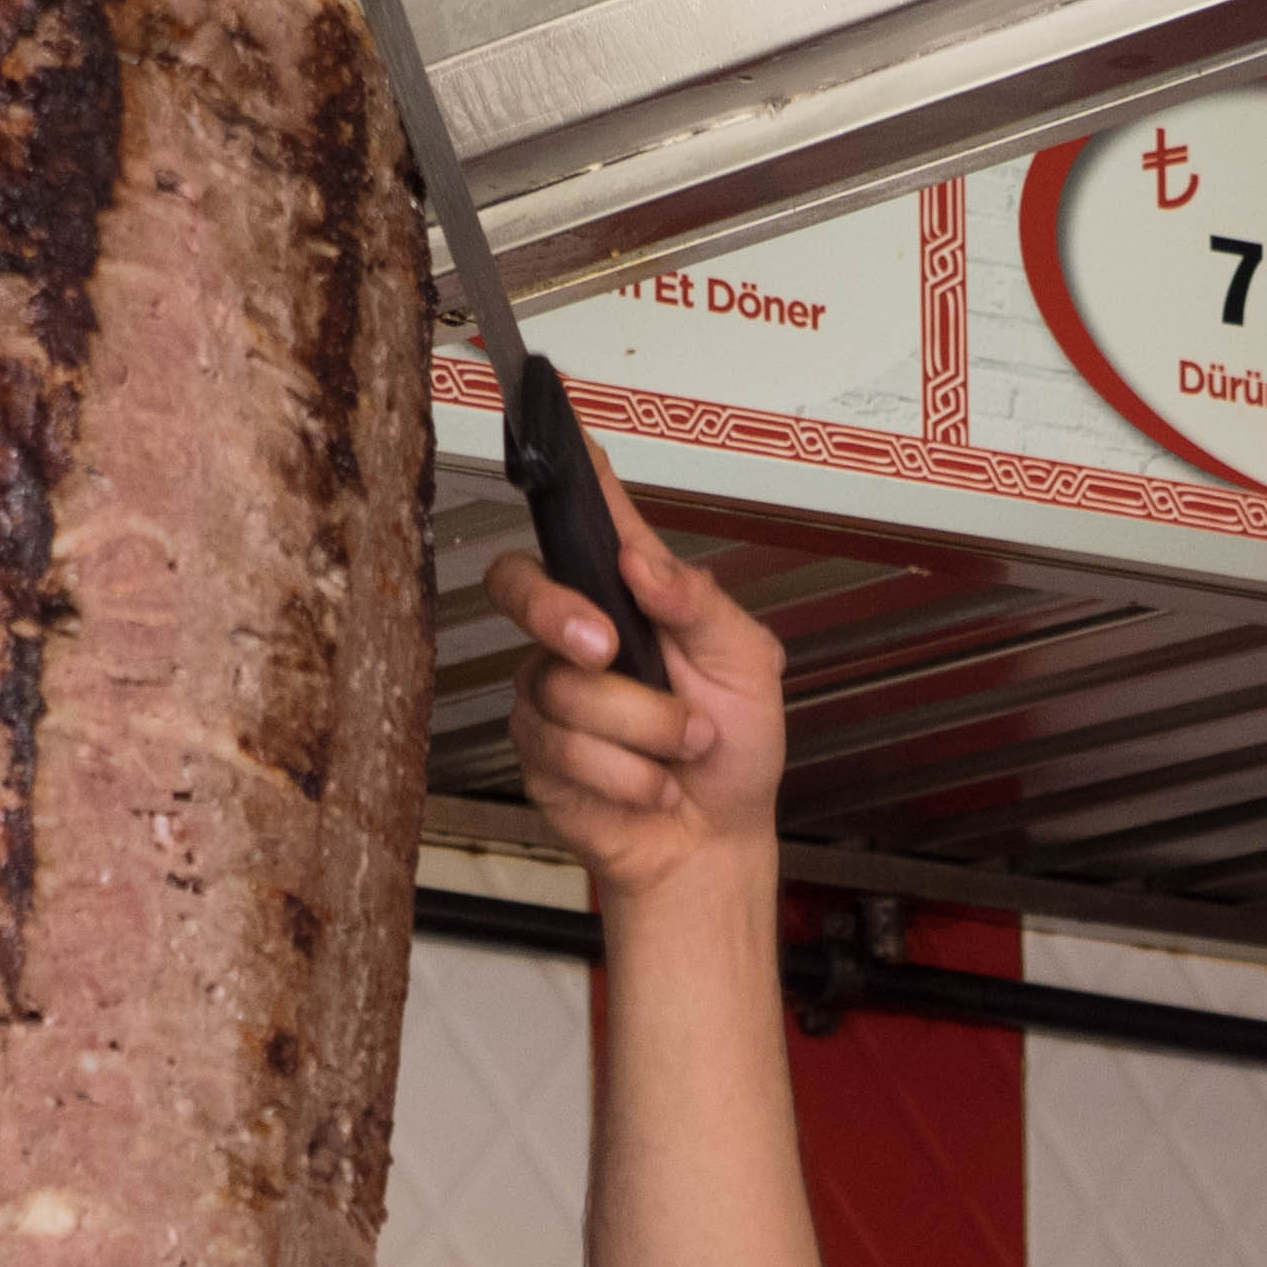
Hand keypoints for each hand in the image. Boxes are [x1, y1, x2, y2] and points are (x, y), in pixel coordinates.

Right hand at [488, 453, 783, 900]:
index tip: (562, 425)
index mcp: (632, 592)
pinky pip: (565, 752)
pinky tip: (651, 786)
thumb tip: (645, 562)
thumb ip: (701, 604)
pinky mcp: (539, 753)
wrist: (714, 841)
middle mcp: (581, 631)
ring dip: (642, 732)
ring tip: (681, 752)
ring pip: (563, 690)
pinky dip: (627, 777)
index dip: (571, 467)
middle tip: (608, 650)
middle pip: (519, 583)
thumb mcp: (747, 663)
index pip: (593, 514)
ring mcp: (552, 691)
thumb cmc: (734, 749)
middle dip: (556, 613)